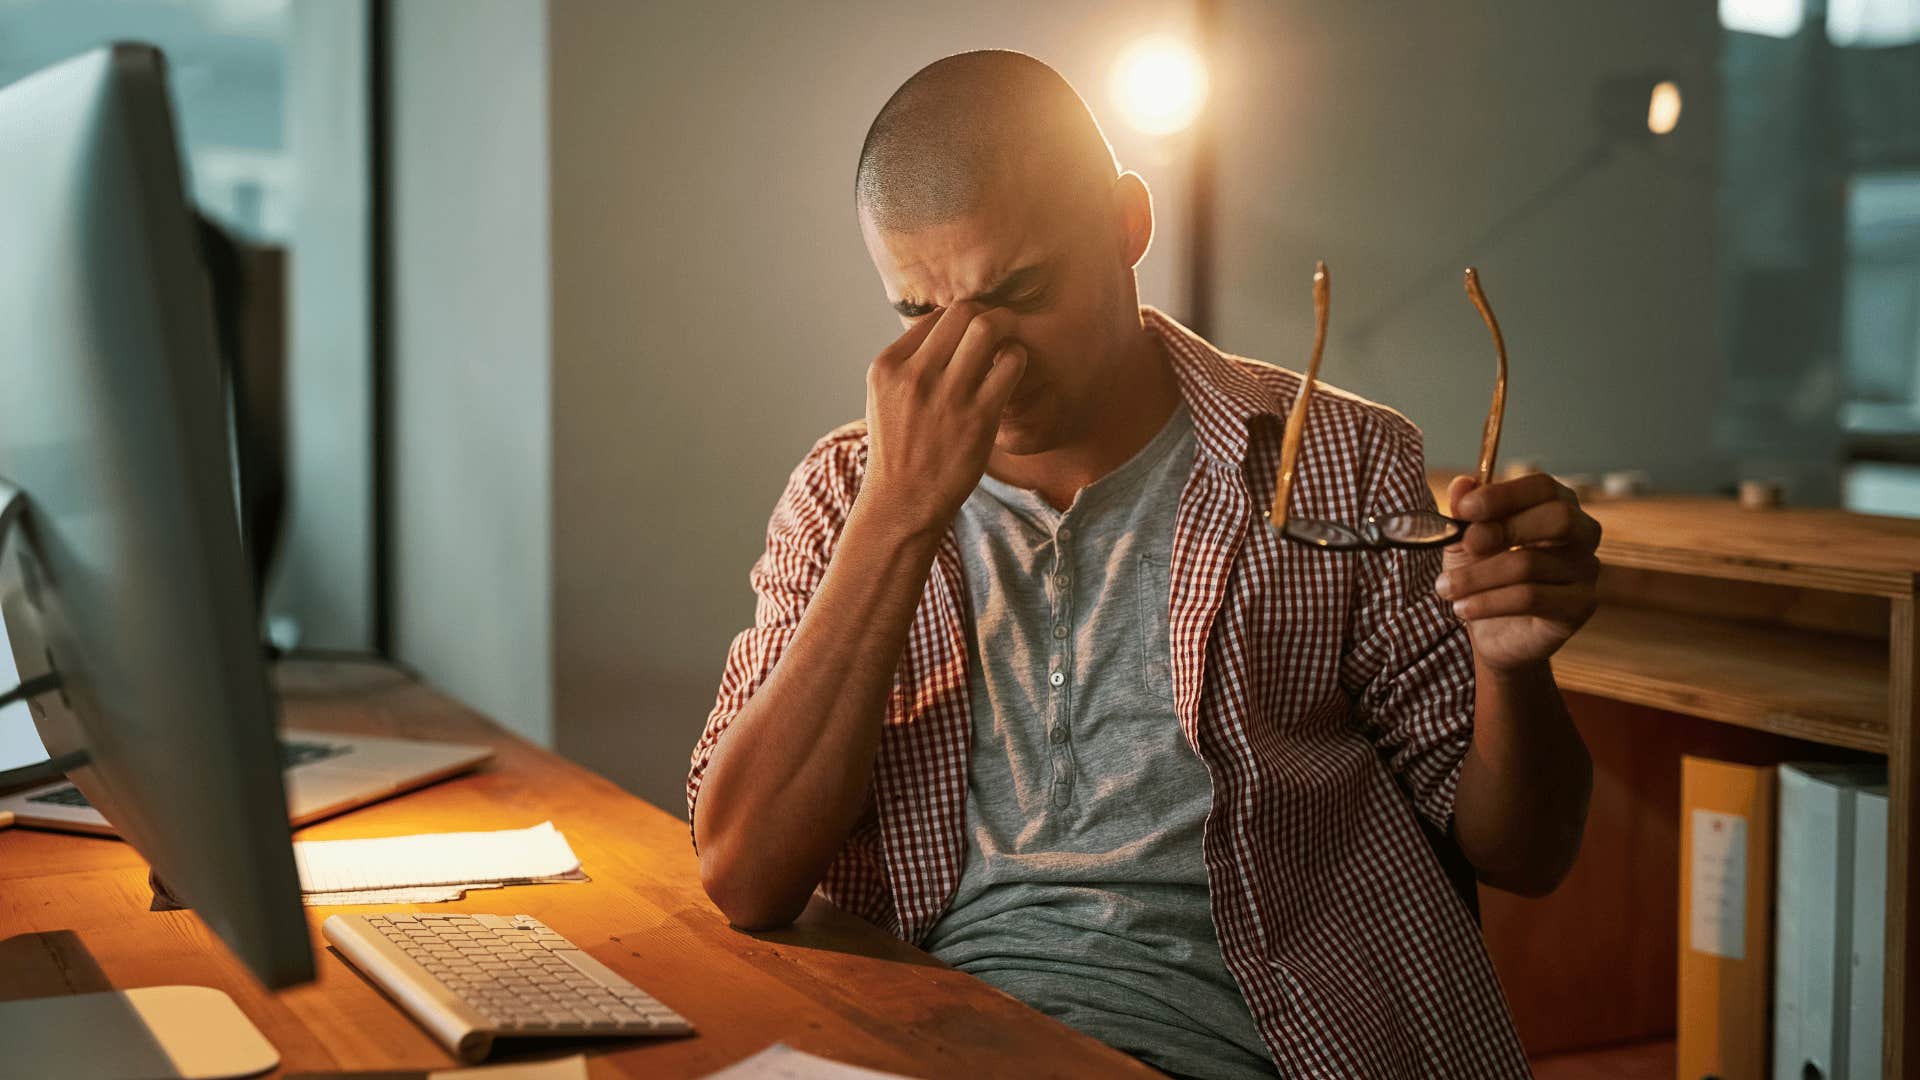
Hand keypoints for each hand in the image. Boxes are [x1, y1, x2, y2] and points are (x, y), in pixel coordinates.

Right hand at [861, 302, 1027, 533]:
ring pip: (987, 329)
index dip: (957, 320)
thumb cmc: (899, 449)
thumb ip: (908, 364)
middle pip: (962, 312)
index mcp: (888, 367)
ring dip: (1005, 329)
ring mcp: (947, 395)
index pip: (932, 316)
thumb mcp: (884, 398)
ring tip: (1007, 343)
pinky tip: (1012, 370)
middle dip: (985, 313)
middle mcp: (915, 375)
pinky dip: (1017, 358)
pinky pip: (1011, 363)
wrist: (902, 502)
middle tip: (995, 329)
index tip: (969, 333)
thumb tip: (945, 328)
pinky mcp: (978, 416)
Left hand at [1433, 472, 1600, 673]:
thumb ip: (1465, 512)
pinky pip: (1532, 598)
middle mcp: (1583, 533)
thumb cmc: (1484, 576)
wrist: (1491, 633)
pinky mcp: (1580, 606)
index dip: (1504, 494)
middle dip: (1505, 528)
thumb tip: (1462, 484)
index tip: (1464, 508)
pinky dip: (1489, 602)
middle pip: (1558, 517)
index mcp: (1558, 504)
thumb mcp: (1465, 540)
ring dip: (1478, 575)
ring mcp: (1586, 570)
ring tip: (1446, 588)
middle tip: (1467, 544)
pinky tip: (1462, 608)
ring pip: (1531, 563)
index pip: (1543, 487)